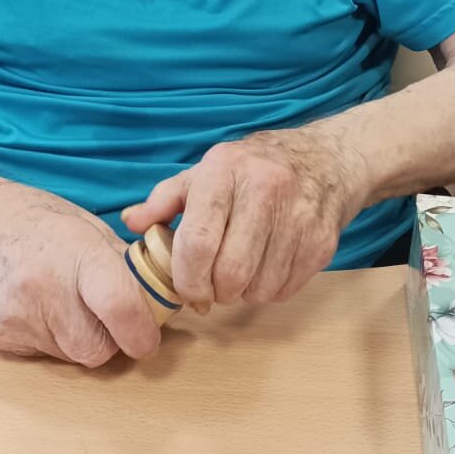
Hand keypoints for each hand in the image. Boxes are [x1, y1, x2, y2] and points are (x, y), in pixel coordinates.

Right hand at [0, 171, 160, 368]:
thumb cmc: (38, 220)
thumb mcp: (89, 228)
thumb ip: (124, 269)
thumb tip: (159, 304)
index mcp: (75, 253)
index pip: (119, 308)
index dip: (142, 332)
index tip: (148, 337)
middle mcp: (41, 287)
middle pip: (96, 348)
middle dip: (111, 339)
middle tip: (106, 315)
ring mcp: (14, 315)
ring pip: (71, 355)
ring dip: (80, 339)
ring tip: (64, 301)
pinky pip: (43, 354)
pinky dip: (52, 339)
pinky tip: (38, 307)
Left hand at [122, 123, 362, 309]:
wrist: (324, 160)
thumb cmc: (253, 169)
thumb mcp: (205, 172)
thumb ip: (164, 199)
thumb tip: (130, 222)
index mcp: (225, 170)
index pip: (197, 242)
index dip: (186, 278)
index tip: (185, 287)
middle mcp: (265, 189)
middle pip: (230, 273)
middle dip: (215, 292)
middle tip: (212, 286)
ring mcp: (299, 216)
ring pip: (258, 288)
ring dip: (242, 293)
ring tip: (239, 272)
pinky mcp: (322, 242)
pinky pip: (285, 290)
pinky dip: (269, 291)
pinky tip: (265, 268)